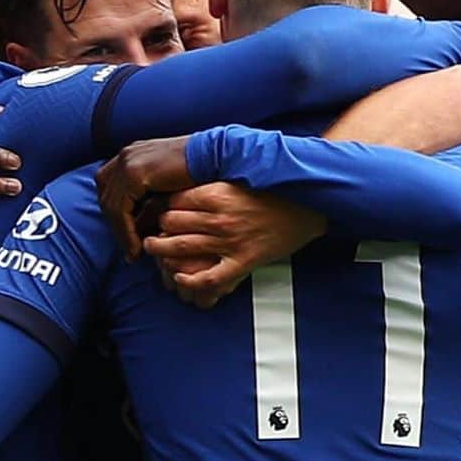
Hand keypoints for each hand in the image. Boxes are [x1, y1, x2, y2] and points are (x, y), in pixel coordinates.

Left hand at [96, 137, 194, 259]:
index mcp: (133, 153)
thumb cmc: (199, 171)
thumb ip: (151, 194)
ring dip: (121, 233)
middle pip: (106, 196)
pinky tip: (138, 247)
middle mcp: (127, 154)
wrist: (215, 155)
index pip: (108, 185)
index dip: (114, 210)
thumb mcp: (167, 181)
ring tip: (133, 253)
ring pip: (111, 205)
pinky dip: (126, 232)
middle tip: (128, 248)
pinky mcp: (135, 173)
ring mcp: (128, 162)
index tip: (126, 232)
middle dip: (115, 225)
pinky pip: (120, 209)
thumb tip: (139, 220)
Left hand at [144, 183, 325, 308]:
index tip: (156, 211)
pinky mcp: (243, 261)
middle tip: (152, 231)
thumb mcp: (236, 180)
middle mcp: (220, 217)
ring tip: (153, 250)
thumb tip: (179, 190)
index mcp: (217, 192)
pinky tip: (180, 277)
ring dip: (160, 251)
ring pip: (181, 247)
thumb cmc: (271, 192)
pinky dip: (190, 280)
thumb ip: (209, 185)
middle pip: (171, 223)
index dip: (160, 207)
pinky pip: (209, 277)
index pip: (172, 201)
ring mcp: (230, 241)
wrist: (308, 208)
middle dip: (156, 228)